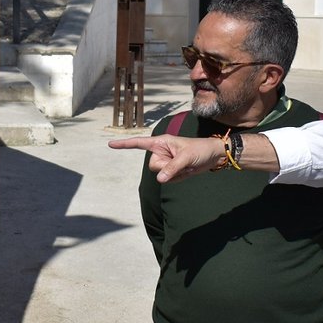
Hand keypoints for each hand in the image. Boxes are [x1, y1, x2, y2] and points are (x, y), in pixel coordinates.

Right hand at [108, 135, 224, 182]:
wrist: (213, 156)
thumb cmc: (200, 149)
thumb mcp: (186, 157)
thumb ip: (172, 167)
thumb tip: (159, 179)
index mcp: (161, 142)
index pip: (139, 143)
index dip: (124, 145)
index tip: (110, 144)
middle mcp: (161, 151)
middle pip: (153, 166)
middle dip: (167, 167)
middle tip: (182, 161)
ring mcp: (166, 162)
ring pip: (160, 175)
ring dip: (175, 174)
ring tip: (186, 165)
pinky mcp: (172, 171)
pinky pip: (169, 180)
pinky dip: (179, 178)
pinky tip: (187, 171)